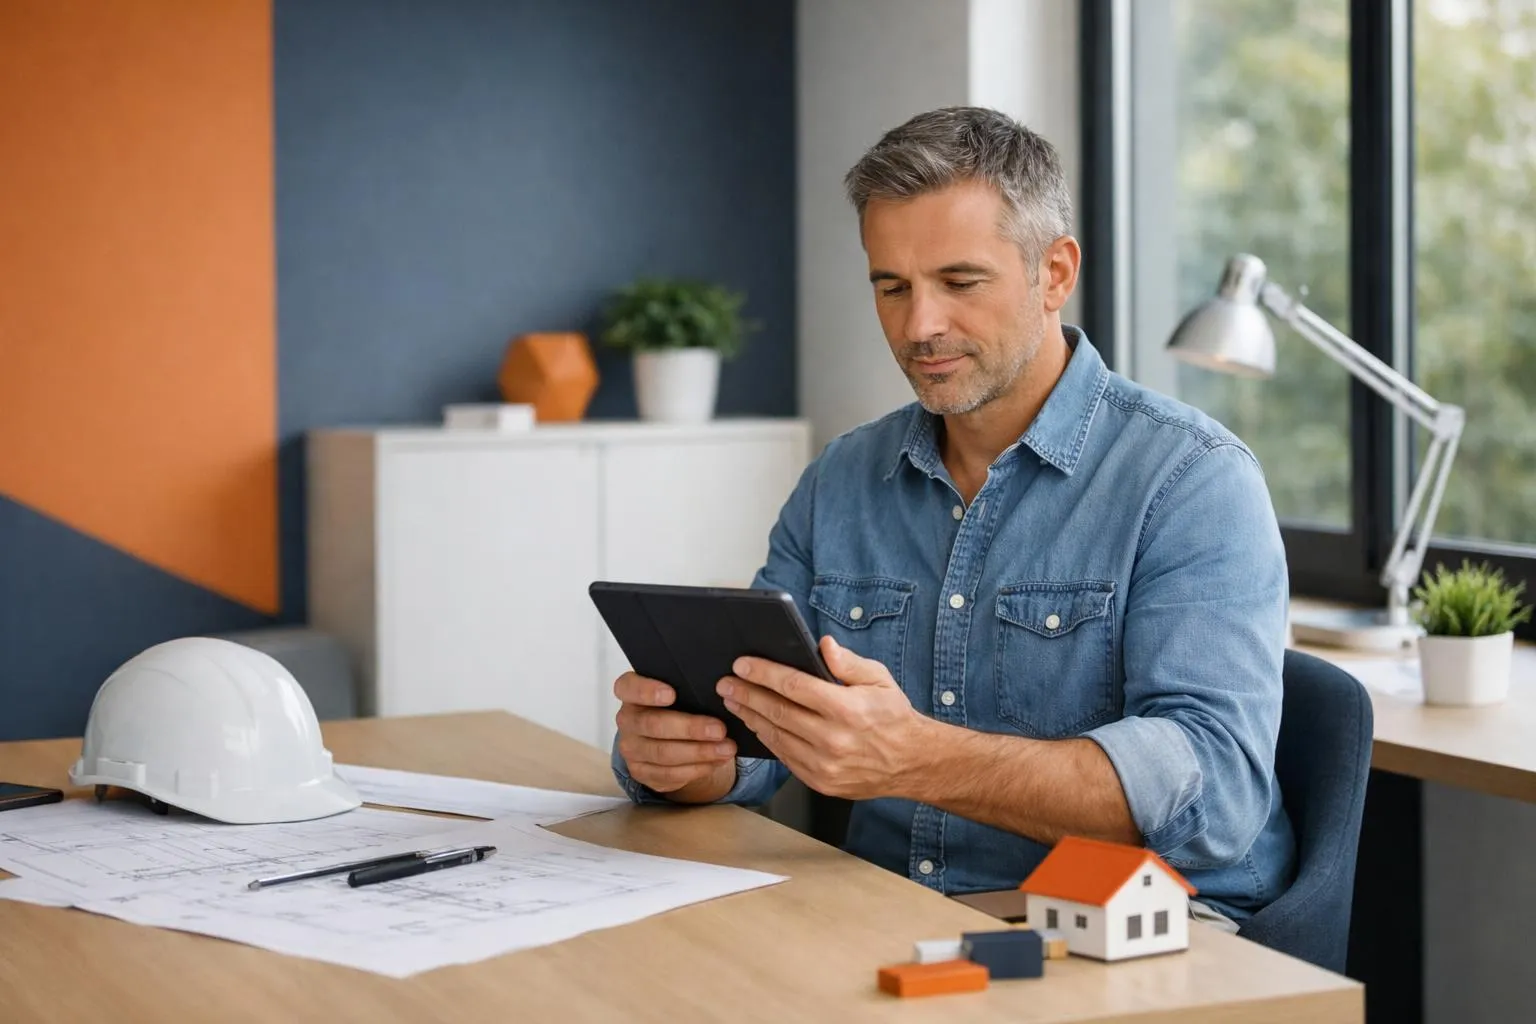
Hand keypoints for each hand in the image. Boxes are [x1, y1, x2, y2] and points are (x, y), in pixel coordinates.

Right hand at [613, 673, 737, 801]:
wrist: (668, 737)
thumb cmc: (676, 706)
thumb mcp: (679, 692)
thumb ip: (687, 689)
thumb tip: (720, 690)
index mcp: (630, 693)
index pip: (628, 687)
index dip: (647, 691)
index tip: (671, 694)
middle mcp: (626, 720)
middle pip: (653, 724)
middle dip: (690, 728)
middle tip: (719, 729)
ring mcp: (631, 748)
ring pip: (663, 753)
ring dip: (699, 752)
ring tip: (727, 748)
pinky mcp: (641, 772)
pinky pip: (669, 773)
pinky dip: (697, 768)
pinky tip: (716, 761)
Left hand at [716, 636, 932, 799]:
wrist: (911, 763)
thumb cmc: (893, 716)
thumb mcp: (879, 679)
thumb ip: (848, 662)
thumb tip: (823, 645)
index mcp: (847, 709)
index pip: (794, 686)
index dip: (764, 673)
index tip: (742, 664)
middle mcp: (833, 739)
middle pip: (777, 711)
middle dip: (747, 694)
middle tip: (725, 683)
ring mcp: (825, 765)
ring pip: (775, 736)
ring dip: (750, 717)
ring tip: (734, 701)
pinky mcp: (820, 782)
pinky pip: (784, 757)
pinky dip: (767, 738)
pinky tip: (757, 724)